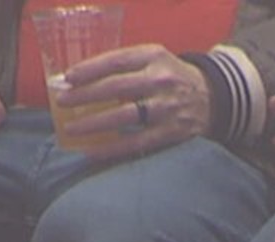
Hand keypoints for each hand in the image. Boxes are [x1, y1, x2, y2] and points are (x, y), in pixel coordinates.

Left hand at [52, 44, 209, 161]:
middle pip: (116, 87)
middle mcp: (161, 80)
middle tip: (62, 102)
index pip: (116, 61)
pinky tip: (92, 151)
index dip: (89, 69)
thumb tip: (81, 83)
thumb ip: (125, 66)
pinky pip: (136, 143)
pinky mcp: (171, 133)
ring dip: (93, 123)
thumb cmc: (170, 78)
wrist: (211, 98)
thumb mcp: (153, 60)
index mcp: (154, 57)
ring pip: (123, 116)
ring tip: (71, 128)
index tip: (68, 78)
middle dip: (85, 95)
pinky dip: (112, 148)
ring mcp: (167, 108)